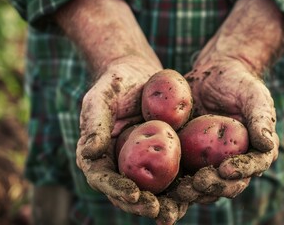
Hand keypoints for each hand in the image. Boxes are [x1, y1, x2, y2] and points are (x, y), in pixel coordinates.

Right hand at [75, 56, 187, 223]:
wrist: (139, 73)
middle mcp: (119, 166)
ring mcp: (141, 164)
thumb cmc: (115, 84)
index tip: (134, 195)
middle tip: (160, 212)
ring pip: (151, 191)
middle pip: (128, 193)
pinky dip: (181, 187)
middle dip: (143, 206)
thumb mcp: (101, 99)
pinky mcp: (163, 158)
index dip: (117, 190)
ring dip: (164, 204)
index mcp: (98, 156)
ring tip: (177, 211)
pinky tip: (195, 193)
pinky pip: (171, 176)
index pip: (103, 179)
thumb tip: (88, 153)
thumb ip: (94, 125)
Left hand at [172, 58, 278, 201]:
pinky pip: (182, 174)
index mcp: (255, 152)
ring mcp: (210, 163)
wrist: (212, 74)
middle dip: (214, 187)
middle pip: (228, 184)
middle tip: (198, 183)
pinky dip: (173, 182)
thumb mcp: (254, 95)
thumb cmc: (239, 82)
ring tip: (179, 189)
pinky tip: (163, 185)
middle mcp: (235, 163)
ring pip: (205, 186)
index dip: (241, 171)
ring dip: (193, 192)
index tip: (225, 169)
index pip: (252, 167)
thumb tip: (267, 144)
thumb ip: (261, 118)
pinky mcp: (189, 159)